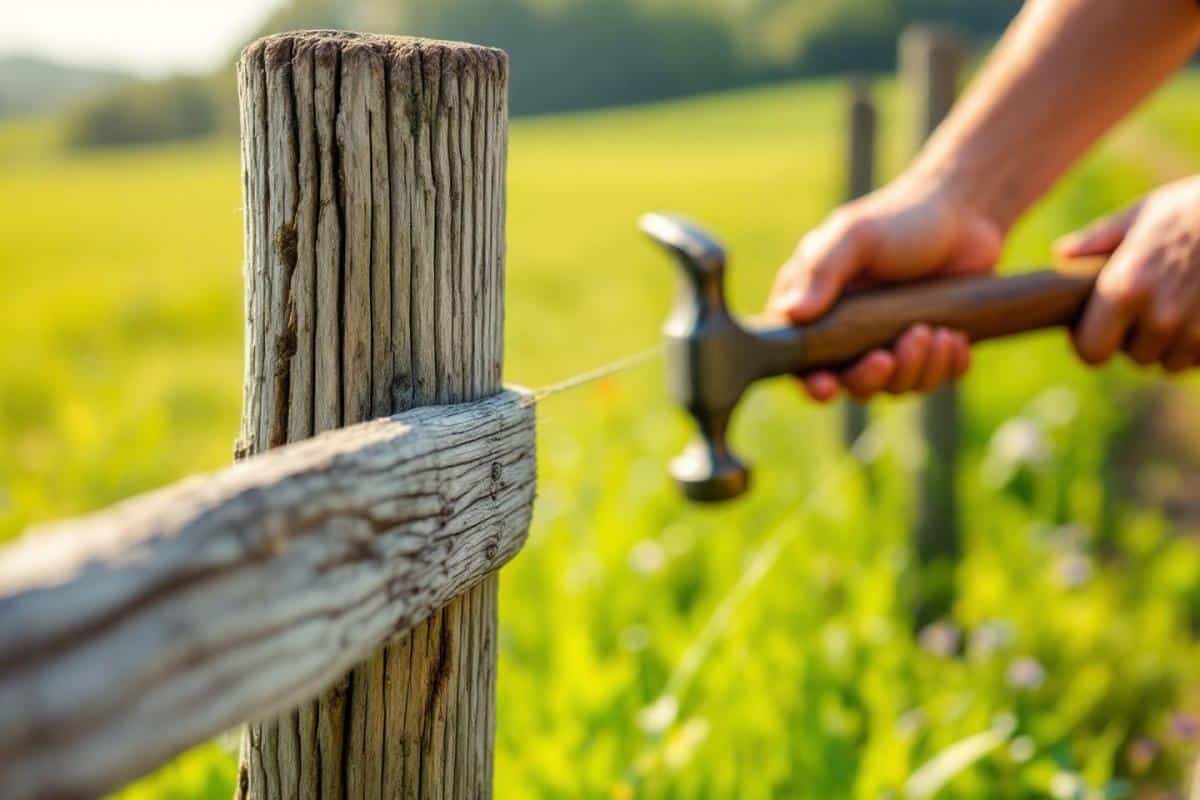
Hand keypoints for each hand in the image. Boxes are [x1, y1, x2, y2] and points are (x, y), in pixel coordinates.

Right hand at [768, 172, 1004, 401]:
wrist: (965, 212)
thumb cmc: (900, 218)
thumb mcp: (854, 236)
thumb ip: (822, 272)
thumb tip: (791, 314)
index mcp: (817, 308)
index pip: (802, 362)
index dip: (812, 382)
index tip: (828, 385)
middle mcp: (849, 333)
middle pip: (851, 384)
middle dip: (872, 377)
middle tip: (892, 353)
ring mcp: (890, 342)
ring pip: (896, 386)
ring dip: (917, 368)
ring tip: (936, 331)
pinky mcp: (929, 348)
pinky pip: (933, 379)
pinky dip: (945, 366)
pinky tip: (954, 337)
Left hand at [1056, 175, 1199, 371]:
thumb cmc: (1198, 205)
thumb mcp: (1146, 213)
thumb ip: (1099, 240)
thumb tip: (1061, 254)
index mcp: (1125, 287)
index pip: (1091, 352)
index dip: (1091, 342)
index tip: (1098, 326)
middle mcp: (1160, 317)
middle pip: (1134, 358)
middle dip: (1136, 338)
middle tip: (1150, 302)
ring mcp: (1198, 332)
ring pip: (1170, 362)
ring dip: (1171, 343)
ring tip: (1182, 300)